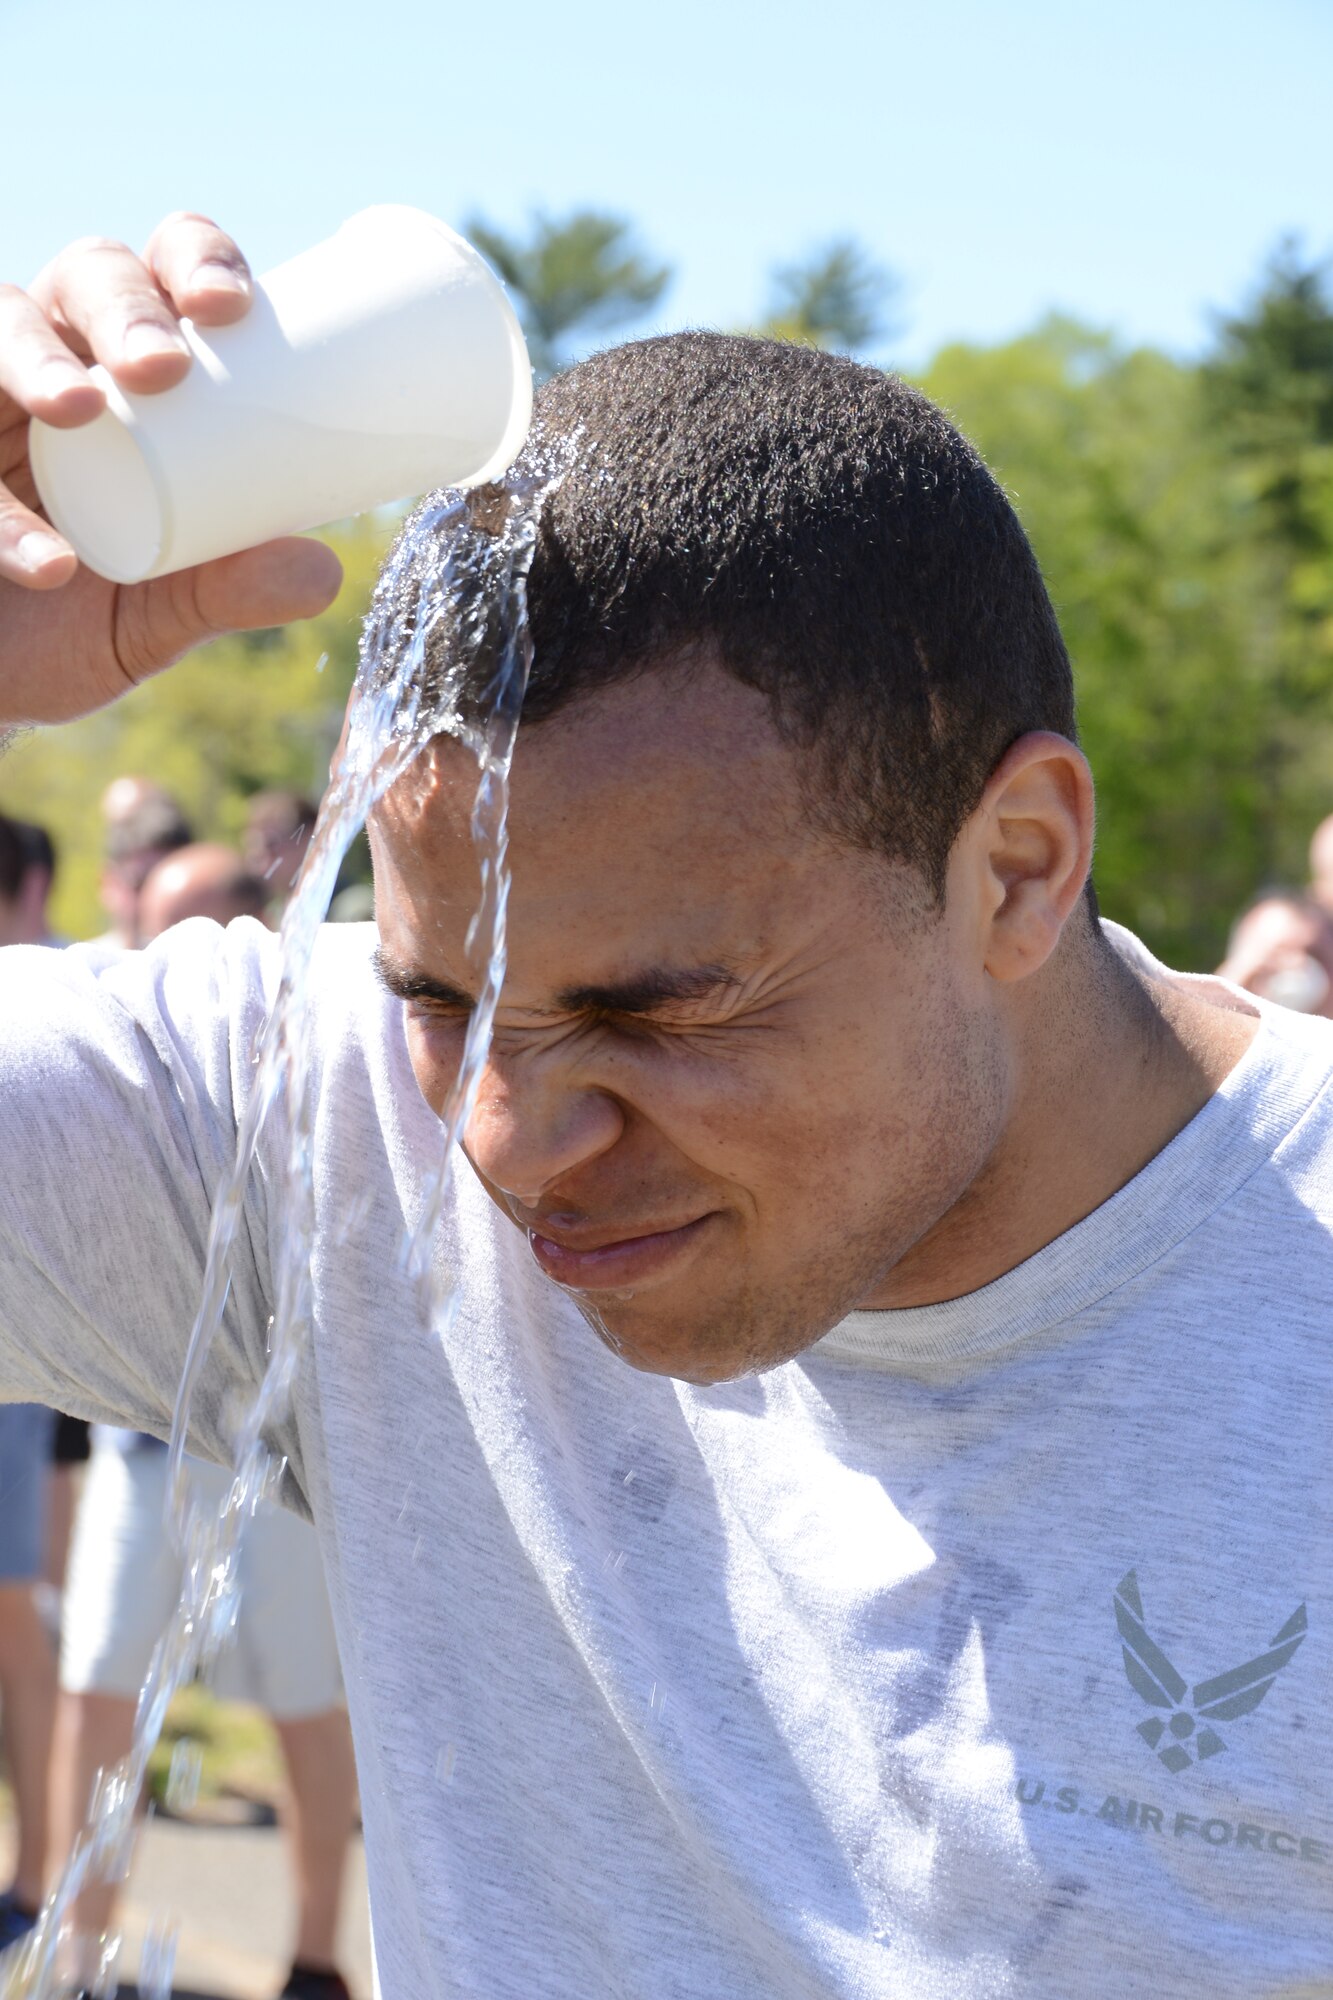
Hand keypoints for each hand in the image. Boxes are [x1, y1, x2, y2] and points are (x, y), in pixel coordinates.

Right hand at [0, 212, 342, 726]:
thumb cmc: (72, 622)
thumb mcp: (156, 615)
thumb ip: (226, 592)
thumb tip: (324, 572)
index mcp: (125, 372)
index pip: (163, 278)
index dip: (196, 260)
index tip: (233, 305)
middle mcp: (50, 360)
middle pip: (83, 277)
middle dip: (125, 303)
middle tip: (162, 364)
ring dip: (38, 358)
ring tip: (79, 407)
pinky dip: (0, 516)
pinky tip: (47, 563)